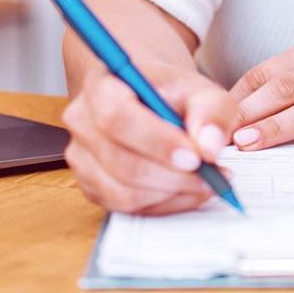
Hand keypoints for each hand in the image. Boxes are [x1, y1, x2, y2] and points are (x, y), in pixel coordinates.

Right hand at [60, 60, 237, 214]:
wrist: (151, 98)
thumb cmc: (170, 93)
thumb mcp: (200, 89)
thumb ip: (211, 110)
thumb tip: (209, 146)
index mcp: (103, 84)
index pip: (117, 116)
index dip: (156, 141)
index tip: (194, 156)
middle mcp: (82, 121)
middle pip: (120, 162)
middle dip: (172, 176)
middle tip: (211, 176)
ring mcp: (82, 157)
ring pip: (123, 193)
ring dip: (171, 194)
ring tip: (205, 182)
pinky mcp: (91, 185)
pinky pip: (125, 208)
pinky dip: (163, 204)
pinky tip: (185, 189)